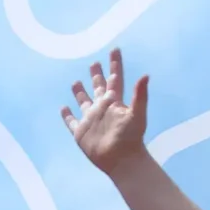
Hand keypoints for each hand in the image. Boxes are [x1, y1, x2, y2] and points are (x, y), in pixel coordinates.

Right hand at [61, 48, 151, 176]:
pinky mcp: (81, 133)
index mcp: (115, 102)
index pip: (115, 79)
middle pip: (98, 88)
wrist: (122, 160)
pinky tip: (63, 108)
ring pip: (83, 102)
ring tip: (76, 82)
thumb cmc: (132, 138)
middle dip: (96, 75)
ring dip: (80, 92)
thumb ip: (140, 95)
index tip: (115, 49)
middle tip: (94, 63)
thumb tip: (146, 75)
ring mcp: (91, 120)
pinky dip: (66, 115)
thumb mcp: (137, 114)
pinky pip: (71, 122)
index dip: (115, 64)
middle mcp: (102, 109)